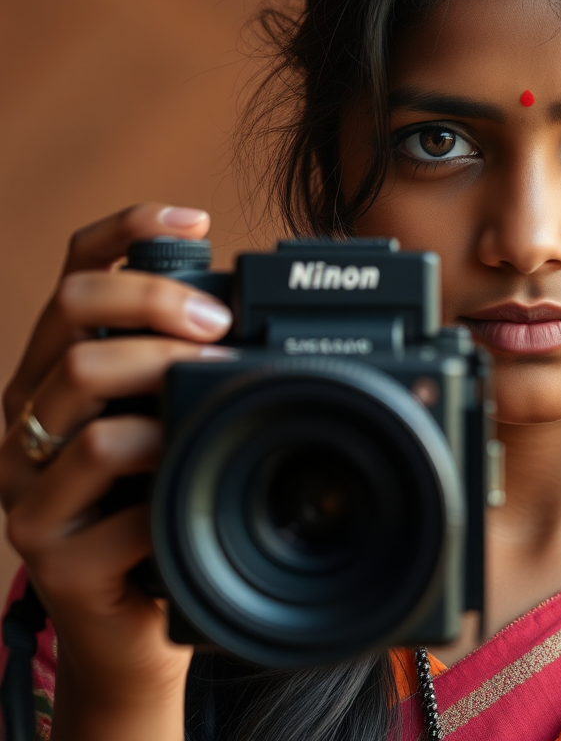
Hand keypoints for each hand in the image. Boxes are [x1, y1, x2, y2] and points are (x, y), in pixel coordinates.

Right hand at [0, 203, 235, 740]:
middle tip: (220, 325)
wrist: (134, 628)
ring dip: (159, 374)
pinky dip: (162, 464)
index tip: (195, 216)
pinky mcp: (46, 545)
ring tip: (210, 394)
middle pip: (71, 312)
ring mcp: (25, 479)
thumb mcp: (173, 427)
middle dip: (155, 301)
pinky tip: (189, 477)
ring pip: (79, 384)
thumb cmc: (163, 509)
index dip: (126, 228)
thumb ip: (187, 375)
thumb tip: (250, 316)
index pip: (72, 273)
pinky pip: (105, 475)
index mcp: (58, 375)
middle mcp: (28, 416)